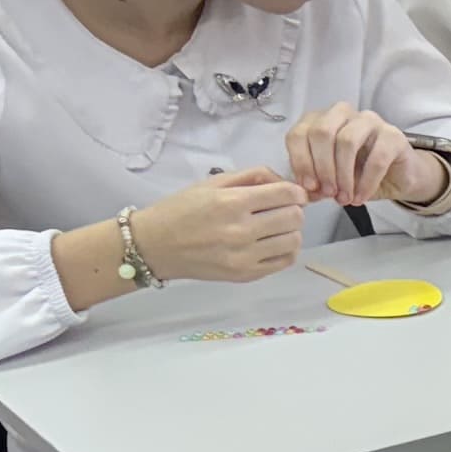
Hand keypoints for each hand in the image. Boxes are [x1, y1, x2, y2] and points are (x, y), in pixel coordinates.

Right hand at [130, 165, 307, 284]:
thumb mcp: (212, 183)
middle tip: (280, 209)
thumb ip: (251, 176)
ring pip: (294, 240)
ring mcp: (244, 256)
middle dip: (293, 209)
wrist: (154, 245)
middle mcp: (240, 231)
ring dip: (291, 230)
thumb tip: (285, 181)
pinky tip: (272, 243)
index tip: (292, 193)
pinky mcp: (246, 275)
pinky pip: (285, 261)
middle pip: (294, 217)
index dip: (296, 191)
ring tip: (275, 227)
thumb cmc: (181, 210)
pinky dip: (286, 250)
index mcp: (231, 203)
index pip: (286, 194)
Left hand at [285, 106, 438, 210]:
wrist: (398, 177)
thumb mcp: (330, 179)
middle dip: (322, 167)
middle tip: (327, 192)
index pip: (300, 133)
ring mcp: (370, 121)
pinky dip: (366, 182)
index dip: (301, 161)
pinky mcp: (393, 135)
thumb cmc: (359, 173)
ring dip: (343, 175)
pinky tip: (361, 197)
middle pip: (322, 132)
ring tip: (344, 197)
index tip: (308, 186)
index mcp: (321, 120)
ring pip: (347, 141)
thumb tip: (305, 191)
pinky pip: (376, 158)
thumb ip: (315, 182)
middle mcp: (343, 114)